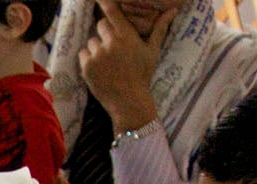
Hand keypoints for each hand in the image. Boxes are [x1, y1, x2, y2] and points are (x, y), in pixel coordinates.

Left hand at [79, 0, 170, 133]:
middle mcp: (111, 43)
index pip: (112, 12)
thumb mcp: (153, 51)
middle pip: (100, 24)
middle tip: (113, 45)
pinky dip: (88, 58)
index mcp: (127, 36)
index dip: (105, 2)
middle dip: (105, 31)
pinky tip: (99, 67)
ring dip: (97, 47)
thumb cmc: (143, 74)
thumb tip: (172, 10)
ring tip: (108, 60)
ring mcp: (97, 55)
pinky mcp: (86, 67)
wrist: (128, 101)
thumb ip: (159, 28)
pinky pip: (83, 53)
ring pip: (91, 40)